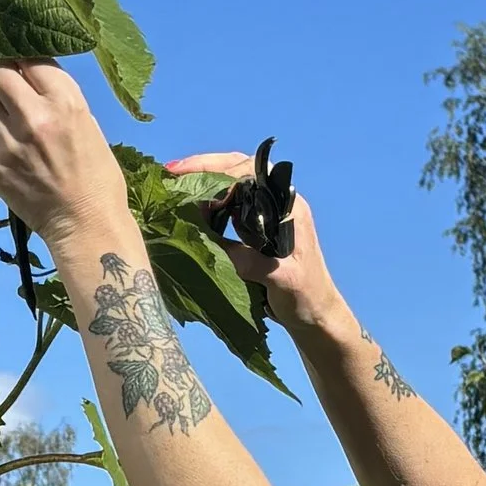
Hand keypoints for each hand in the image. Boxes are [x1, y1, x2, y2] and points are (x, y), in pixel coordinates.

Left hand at [0, 63, 133, 256]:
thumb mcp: (87, 124)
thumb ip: (58, 97)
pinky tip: (11, 150)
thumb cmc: (96, 175)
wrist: (85, 225)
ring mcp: (8, 142)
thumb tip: (29, 73)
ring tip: (8, 117)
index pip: (29, 57)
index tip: (20, 60)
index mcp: (65, 102)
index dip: (22, 56)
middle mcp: (33, 117)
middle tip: (4, 80)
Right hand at [163, 150, 344, 335]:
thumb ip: (252, 262)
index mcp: (287, 206)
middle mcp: (277, 204)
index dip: (214, 169)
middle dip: (203, 170)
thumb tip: (213, 246)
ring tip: (173, 191)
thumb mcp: (281, 279)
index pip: (248, 172)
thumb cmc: (306, 296)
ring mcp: (267, 215)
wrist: (316, 316)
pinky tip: (190, 213)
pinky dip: (208, 206)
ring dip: (203, 186)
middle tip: (169, 176)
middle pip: (237, 172)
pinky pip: (230, 208)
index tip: (184, 173)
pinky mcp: (257, 230)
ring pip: (231, 188)